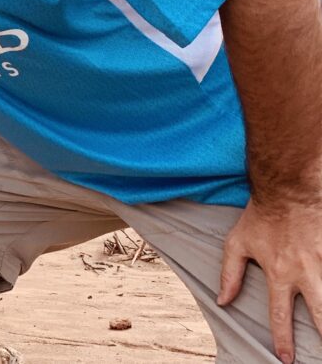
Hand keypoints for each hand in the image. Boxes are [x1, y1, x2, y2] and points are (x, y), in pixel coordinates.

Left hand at [218, 198, 321, 363]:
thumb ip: (229, 274)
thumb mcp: (236, 244)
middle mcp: (305, 272)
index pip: (279, 315)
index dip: (283, 339)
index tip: (286, 359)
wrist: (287, 187)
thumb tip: (223, 301)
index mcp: (279, 273)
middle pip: (321, 314)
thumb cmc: (260, 215)